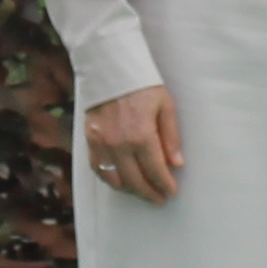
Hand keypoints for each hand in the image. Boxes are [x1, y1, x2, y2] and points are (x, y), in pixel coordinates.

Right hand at [86, 83, 183, 204]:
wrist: (111, 68)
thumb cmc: (142, 85)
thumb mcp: (165, 106)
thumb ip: (171, 137)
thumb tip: (176, 163)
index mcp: (141, 135)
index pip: (155, 171)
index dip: (164, 185)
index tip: (170, 192)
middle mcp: (119, 144)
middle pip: (135, 181)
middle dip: (149, 193)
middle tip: (159, 199)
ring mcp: (102, 143)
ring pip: (115, 180)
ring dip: (130, 190)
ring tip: (142, 191)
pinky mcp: (89, 140)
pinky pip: (98, 169)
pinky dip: (110, 179)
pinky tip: (120, 181)